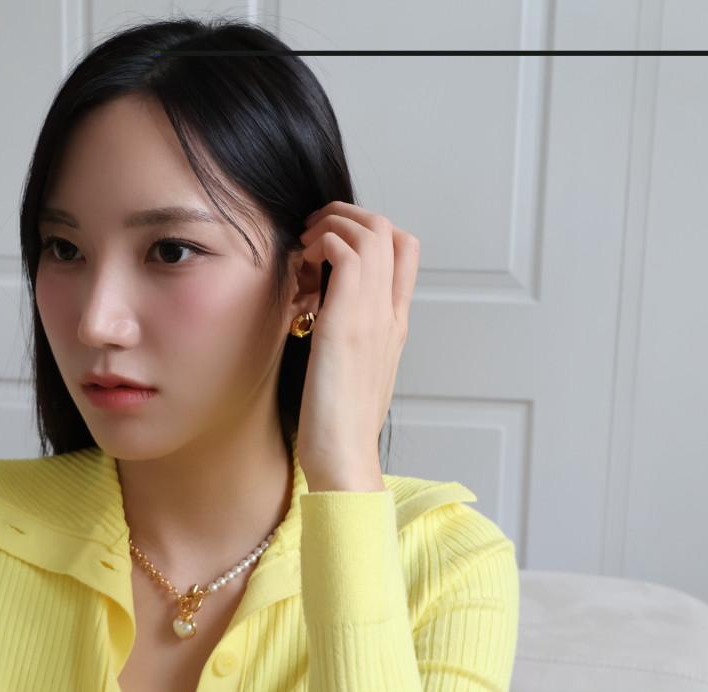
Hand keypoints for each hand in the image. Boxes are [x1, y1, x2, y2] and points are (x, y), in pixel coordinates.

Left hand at [295, 202, 418, 491]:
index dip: (371, 231)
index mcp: (395, 324)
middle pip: (389, 230)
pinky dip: (322, 244)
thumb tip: (326, 312)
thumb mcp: (356, 372)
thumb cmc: (342, 423)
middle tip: (314, 233)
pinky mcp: (345, 324)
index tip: (333, 242)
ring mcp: (372, 316)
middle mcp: (390, 313)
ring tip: (306, 247)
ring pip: (370, 232)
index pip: (405, 251)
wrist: (346, 458)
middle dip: (348, 216)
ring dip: (332, 224)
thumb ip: (353, 337)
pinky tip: (302, 268)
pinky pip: (344, 253)